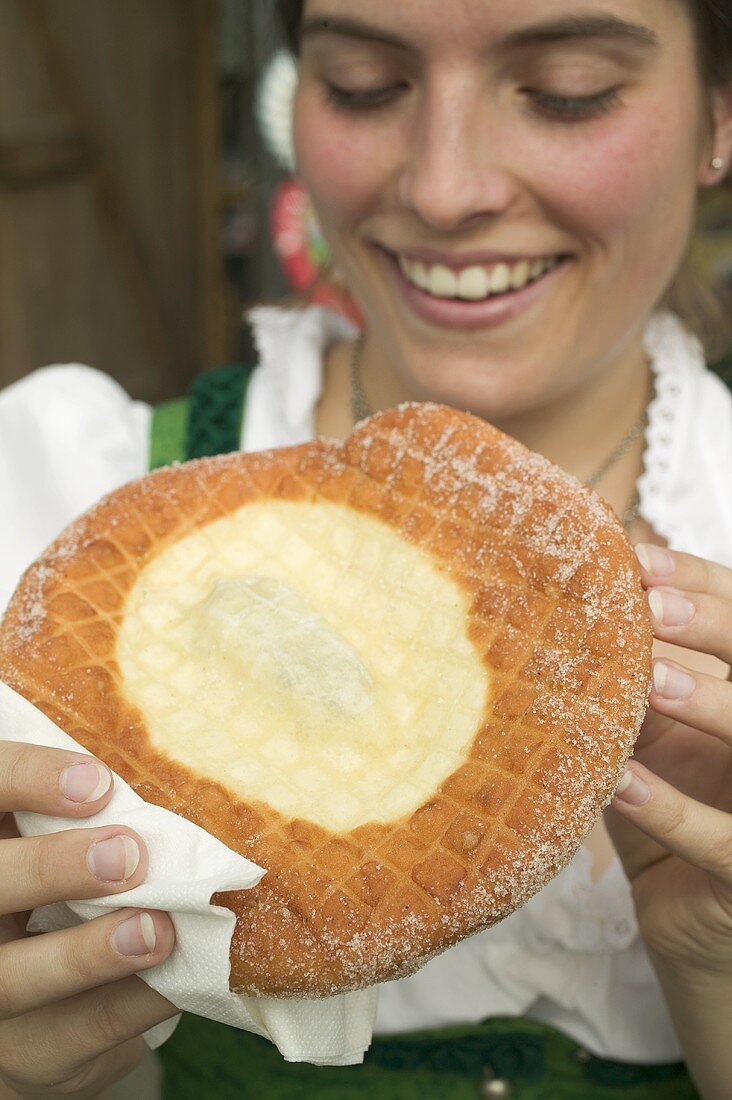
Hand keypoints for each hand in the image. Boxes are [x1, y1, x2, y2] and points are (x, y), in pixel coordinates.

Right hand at [0, 742, 176, 1096]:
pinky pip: (73, 1037)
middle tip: (128, 855)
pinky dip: (131, 1005)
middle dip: (51, 870)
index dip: (26, 780)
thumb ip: (73, 800)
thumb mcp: (48, 838)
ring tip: (156, 931)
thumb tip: (157, 742)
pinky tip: (178, 977)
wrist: (34, 1004)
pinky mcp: (22, 1056)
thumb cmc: (54, 888)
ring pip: (12, 979)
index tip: (96, 782)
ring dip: (88, 955)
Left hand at [604, 544, 731, 975]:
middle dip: (716, 627)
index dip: (703, 587)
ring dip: (712, 706)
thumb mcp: (655, 738)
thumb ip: (636, 684)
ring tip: (650, 682)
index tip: (640, 561)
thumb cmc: (672, 810)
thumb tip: (569, 611)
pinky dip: (673, 812)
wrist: (693, 924)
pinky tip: (621, 783)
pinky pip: (726, 846)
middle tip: (652, 607)